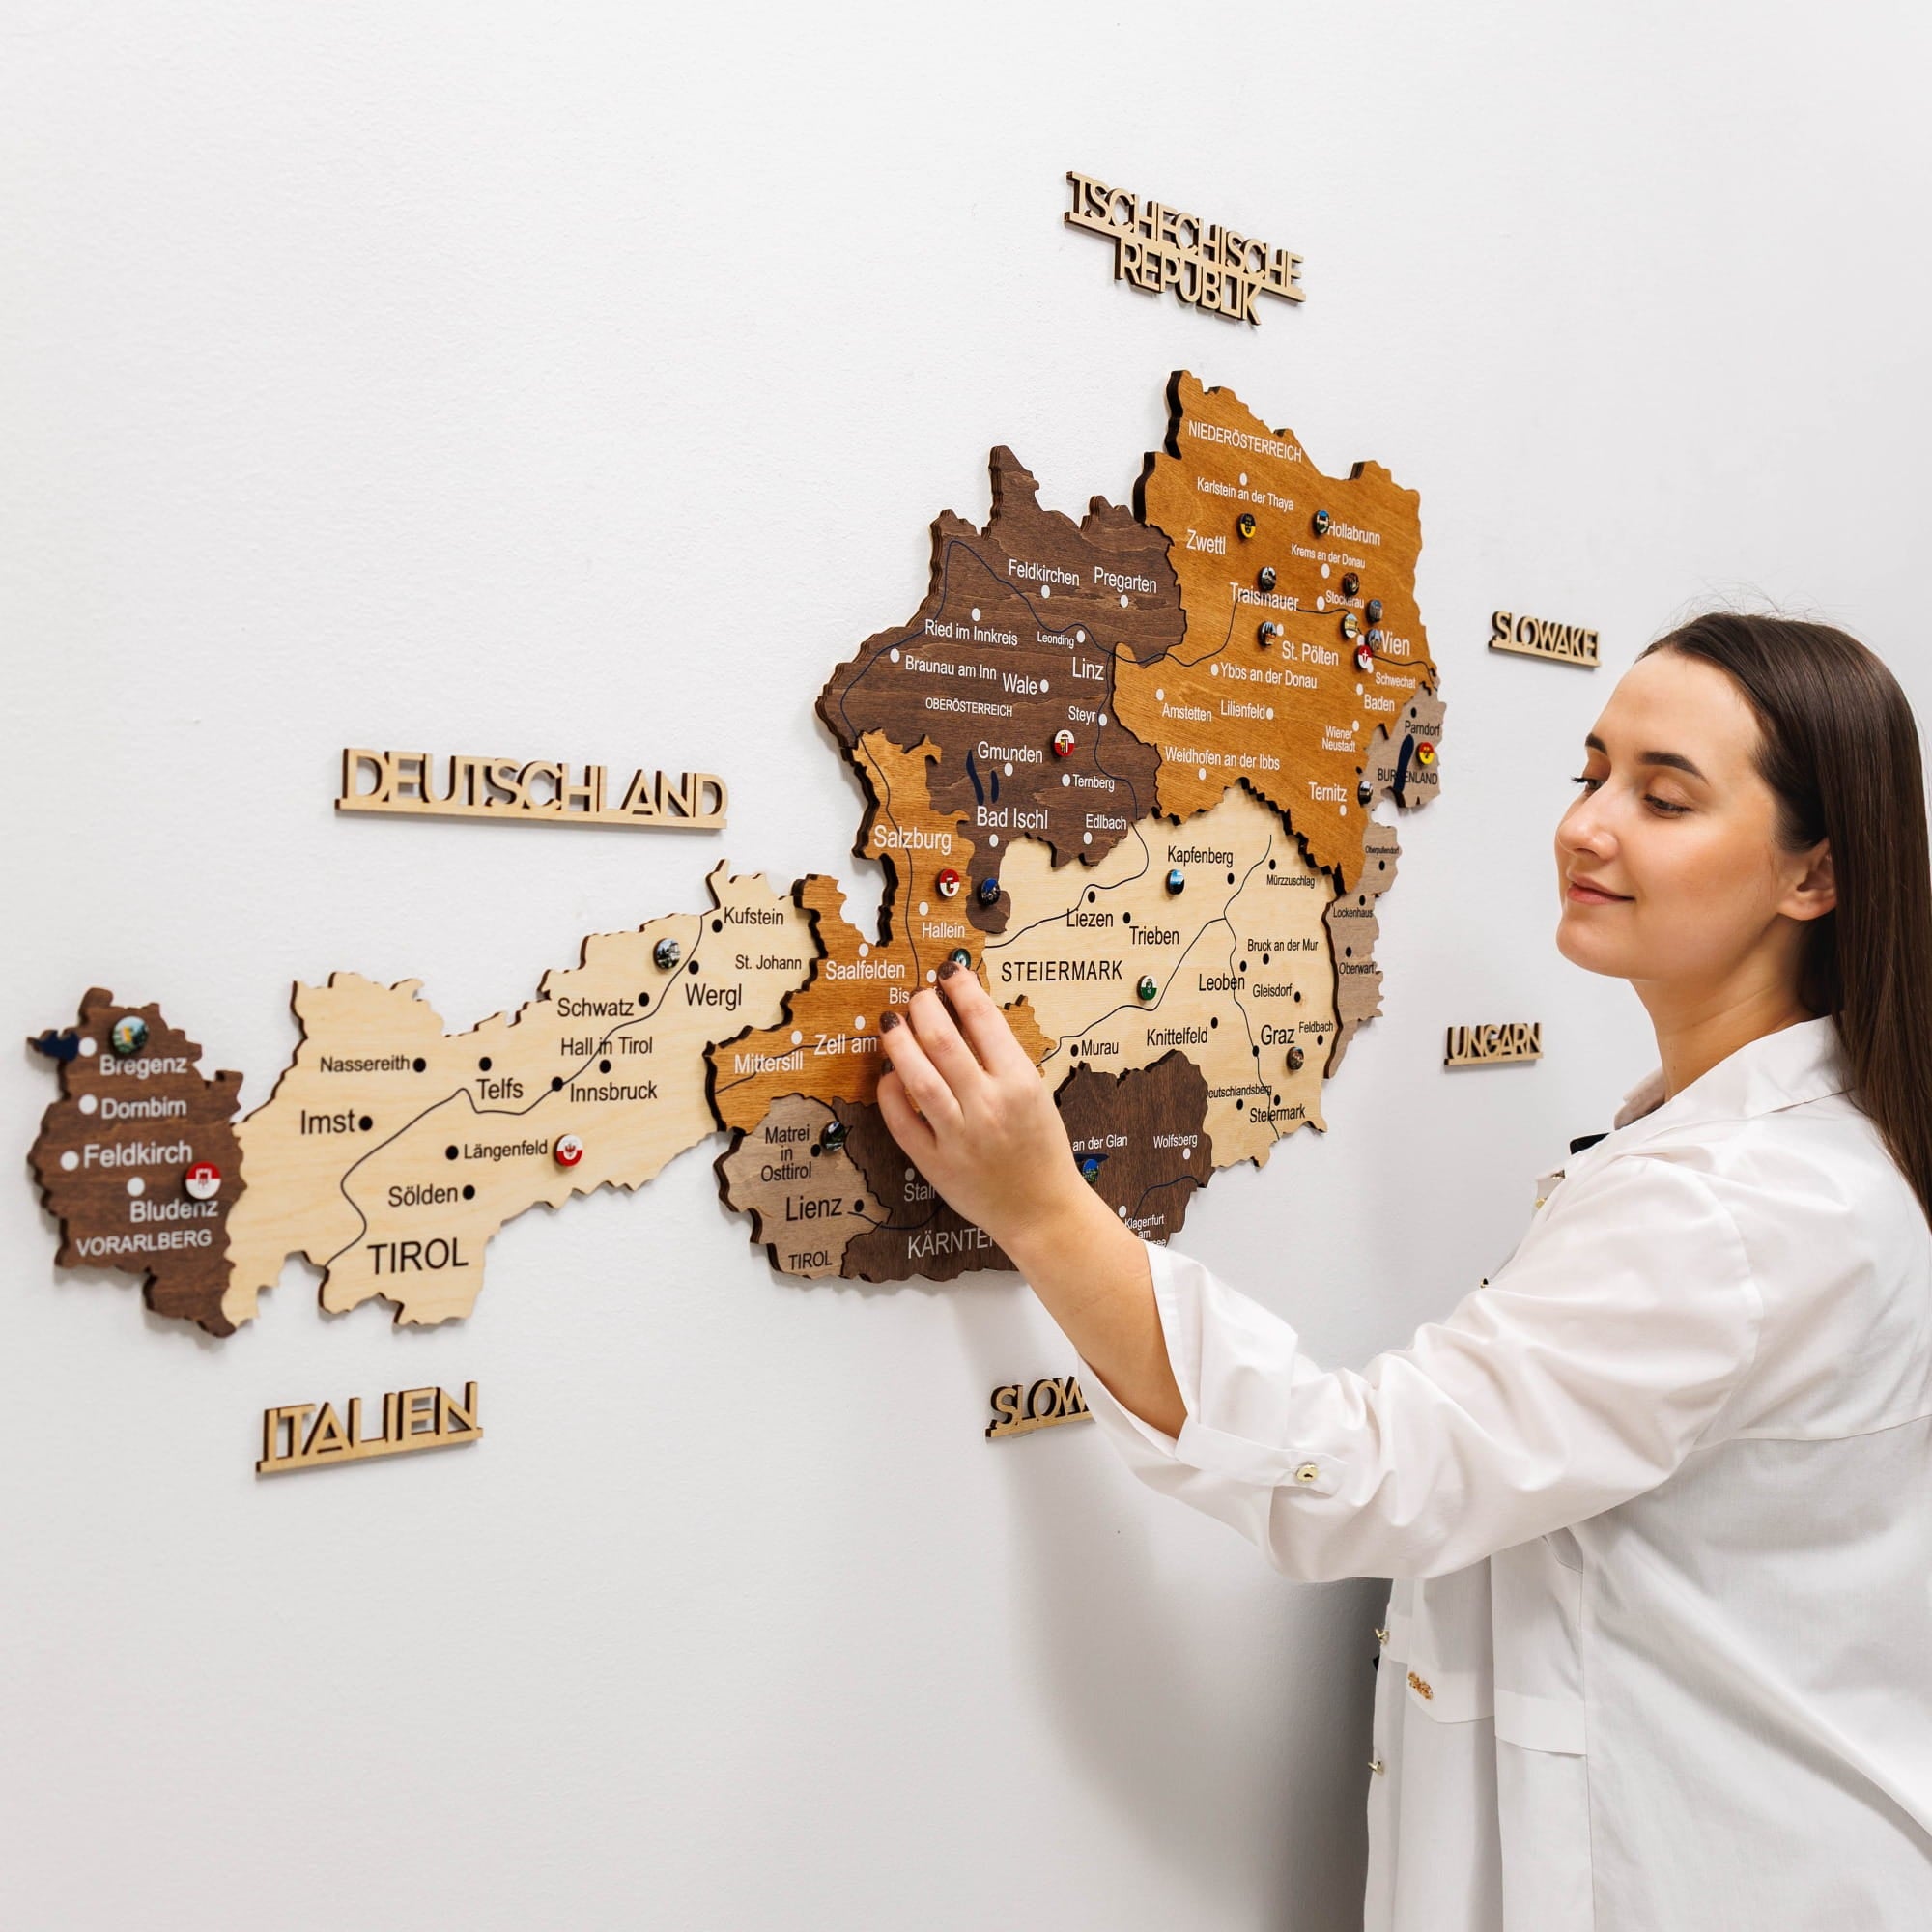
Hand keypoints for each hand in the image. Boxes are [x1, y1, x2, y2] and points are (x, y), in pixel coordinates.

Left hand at [874, 963, 1097, 1262]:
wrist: (1042, 1210)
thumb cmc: (1041, 1147)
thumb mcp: (1036, 1093)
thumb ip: (1002, 1057)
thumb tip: (966, 1011)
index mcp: (1020, 1083)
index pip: (983, 1018)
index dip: (959, 986)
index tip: (947, 971)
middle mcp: (988, 1106)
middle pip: (942, 1039)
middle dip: (923, 1007)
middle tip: (917, 998)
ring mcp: (959, 1136)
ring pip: (916, 1077)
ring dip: (898, 1042)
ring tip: (892, 1023)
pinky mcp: (936, 1163)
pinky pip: (901, 1120)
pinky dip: (890, 1092)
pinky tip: (890, 1074)